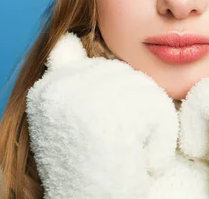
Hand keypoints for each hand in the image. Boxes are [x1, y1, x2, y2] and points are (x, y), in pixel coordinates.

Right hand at [26, 32, 178, 198]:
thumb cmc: (90, 171)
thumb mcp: (74, 119)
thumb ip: (72, 76)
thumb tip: (65, 38)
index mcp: (49, 87)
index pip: (100, 68)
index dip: (110, 103)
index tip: (99, 134)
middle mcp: (61, 88)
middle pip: (128, 75)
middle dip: (134, 112)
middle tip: (113, 149)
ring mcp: (86, 99)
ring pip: (147, 92)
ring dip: (147, 128)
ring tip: (122, 156)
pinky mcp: (114, 117)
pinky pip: (159, 112)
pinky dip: (158, 141)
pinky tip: (134, 163)